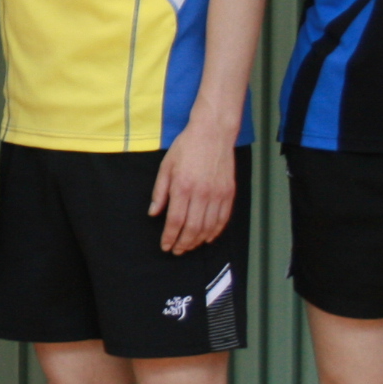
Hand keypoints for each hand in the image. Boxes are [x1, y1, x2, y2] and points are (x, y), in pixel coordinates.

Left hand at [148, 122, 235, 253]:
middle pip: (192, 228)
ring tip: (189, 246)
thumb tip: (153, 213)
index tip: (165, 246)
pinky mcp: (228, 193)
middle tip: (177, 251)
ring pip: (208, 227)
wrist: (212, 133)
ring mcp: (217, 194)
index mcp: (182, 186)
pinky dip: (215, 232)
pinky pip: (223, 219)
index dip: (170, 237)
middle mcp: (201, 193)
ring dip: (198, 241)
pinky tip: (207, 238)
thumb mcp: (166, 166)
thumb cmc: (186, 147)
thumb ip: (159, 192)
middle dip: (183, 243)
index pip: (175, 221)